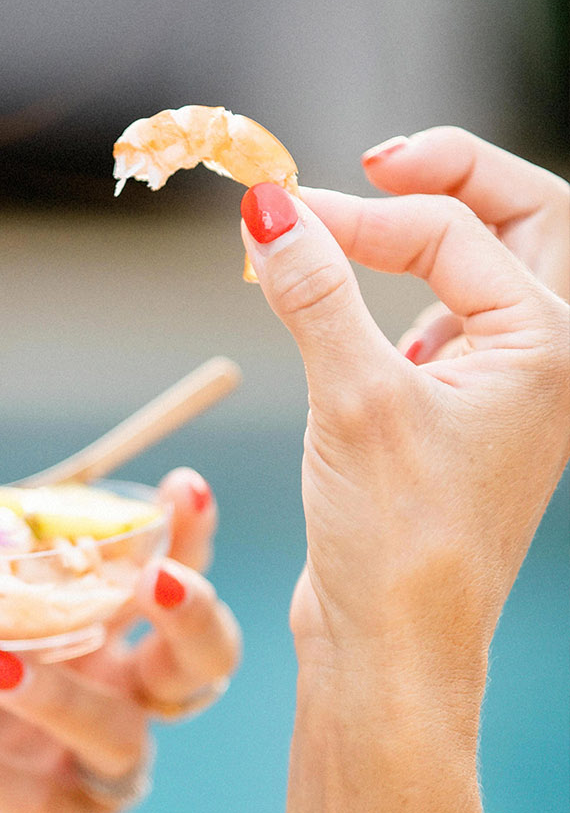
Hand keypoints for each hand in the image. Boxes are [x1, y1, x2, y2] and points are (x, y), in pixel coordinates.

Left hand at [0, 470, 240, 812]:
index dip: (184, 539)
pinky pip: (46, 810)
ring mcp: (85, 779)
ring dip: (59, 694)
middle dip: (194, 620)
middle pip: (194, 668)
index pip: (152, 584)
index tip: (184, 489)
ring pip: (121, 738)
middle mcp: (101, 703)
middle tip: (156, 583)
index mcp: (78, 639)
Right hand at [239, 171, 568, 719]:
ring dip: (436, 231)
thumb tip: (270, 206)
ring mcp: (508, 387)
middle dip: (453, 177)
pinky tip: (359, 315)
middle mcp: (544, 360)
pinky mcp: (465, 414)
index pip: (452, 231)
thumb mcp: (353, 400)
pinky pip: (454, 319)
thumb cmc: (396, 542)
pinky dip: (411, 292)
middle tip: (377, 164)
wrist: (394, 648)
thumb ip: (315, 292)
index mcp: (546, 347)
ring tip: (360, 225)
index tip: (277, 218)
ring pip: (497, 265)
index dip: (359, 215)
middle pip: (528, 216)